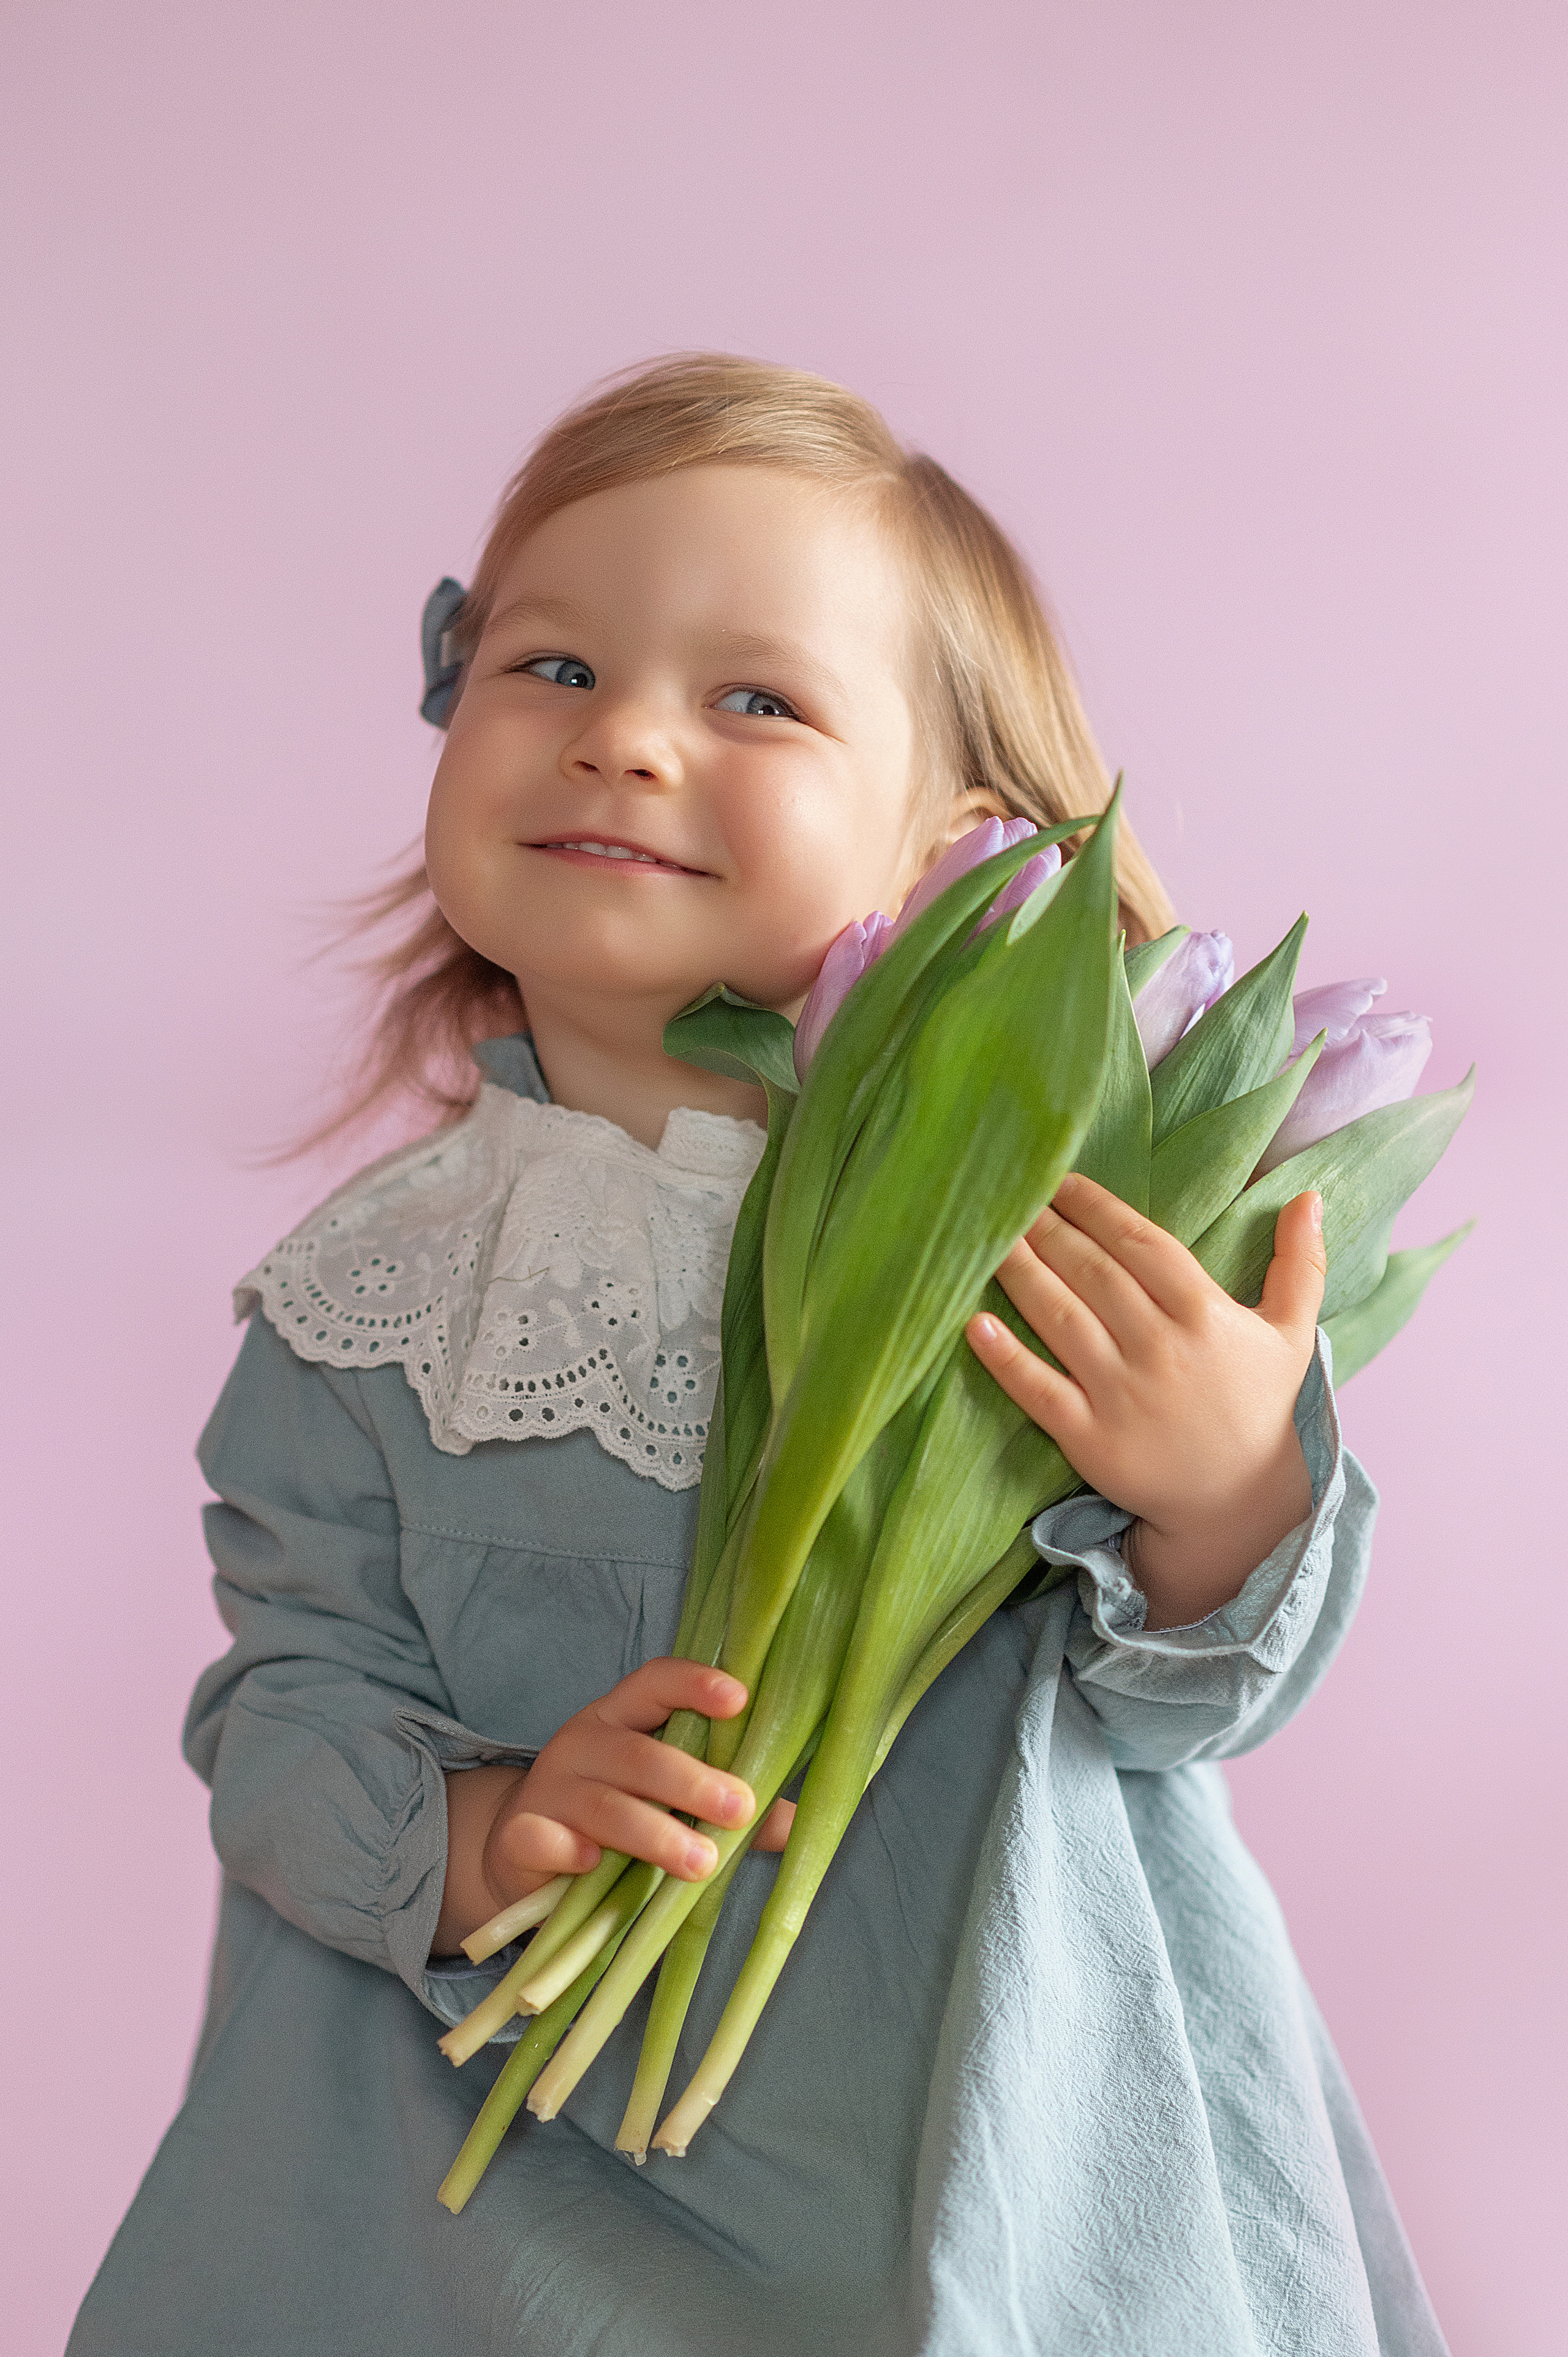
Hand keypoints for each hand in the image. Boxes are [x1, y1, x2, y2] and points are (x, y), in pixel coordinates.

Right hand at [431, 1658, 796, 1953]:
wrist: (521, 1850)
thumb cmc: (616, 1813)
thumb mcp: (668, 1799)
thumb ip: (725, 1806)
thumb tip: (797, 1820)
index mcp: (622, 1716)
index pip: (655, 1682)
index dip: (694, 1684)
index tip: (740, 1699)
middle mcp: (583, 1741)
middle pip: (640, 1754)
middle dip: (693, 1781)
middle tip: (741, 1808)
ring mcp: (550, 1787)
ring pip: (604, 1805)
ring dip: (655, 1833)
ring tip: (702, 1863)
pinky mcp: (521, 1835)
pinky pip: (542, 1838)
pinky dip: (568, 1850)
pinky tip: (595, 1864)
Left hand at [965, 1172, 1326, 1629]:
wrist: (1239, 1504)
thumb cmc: (1259, 1408)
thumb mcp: (1293, 1334)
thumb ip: (1301, 1263)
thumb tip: (1310, 1195)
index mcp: (1204, 1315)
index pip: (1140, 1242)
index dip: (1096, 1207)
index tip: (1061, 1182)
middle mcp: (1160, 1348)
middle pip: (1093, 1272)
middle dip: (1049, 1230)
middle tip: (1012, 1197)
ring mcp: (1122, 1394)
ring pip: (1061, 1319)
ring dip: (1021, 1274)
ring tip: (989, 1238)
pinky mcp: (1090, 1438)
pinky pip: (1039, 1391)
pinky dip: (1006, 1359)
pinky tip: (975, 1324)